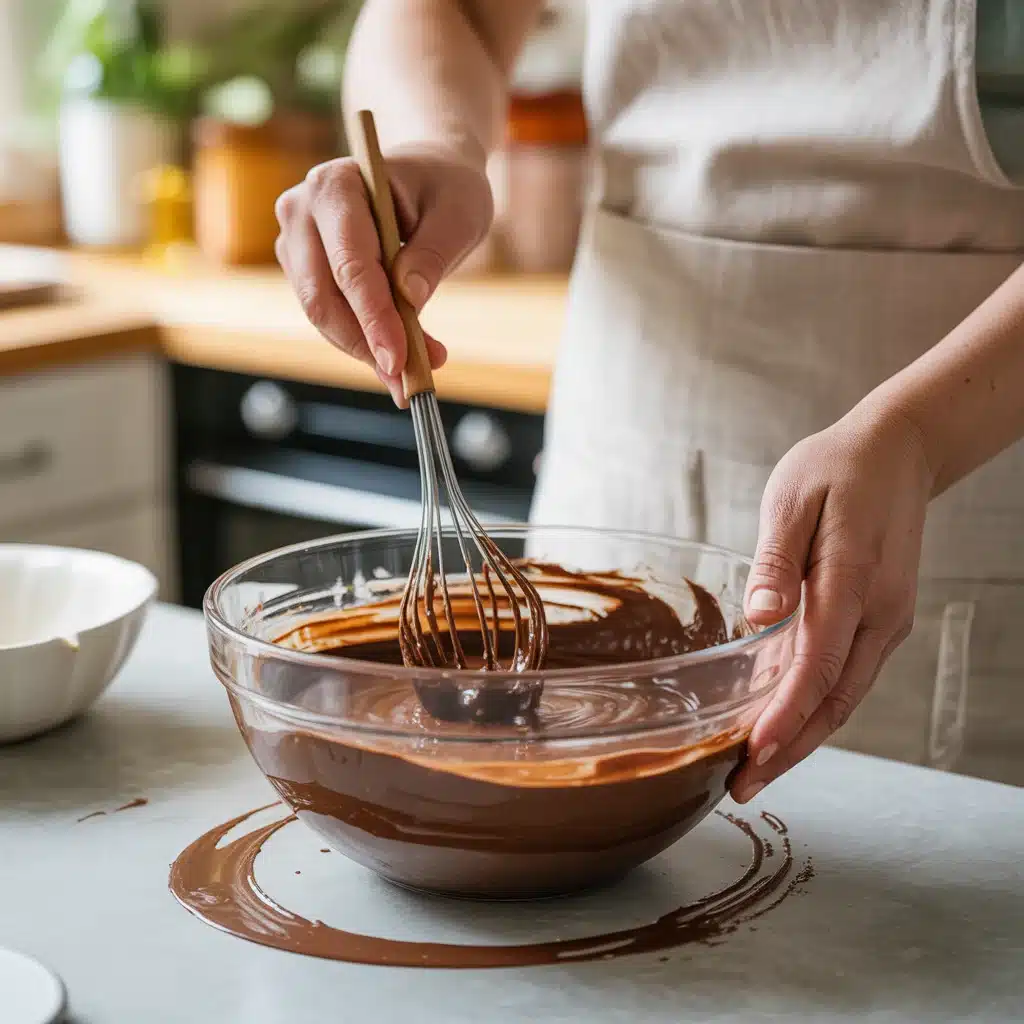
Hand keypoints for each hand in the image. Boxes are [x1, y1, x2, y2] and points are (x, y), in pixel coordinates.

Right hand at [274, 146, 492, 404]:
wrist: (430, 176)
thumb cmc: (447, 188)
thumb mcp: (458, 215)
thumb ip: (433, 254)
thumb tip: (409, 298)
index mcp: (336, 185)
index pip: (350, 265)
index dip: (374, 318)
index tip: (400, 360)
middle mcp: (302, 210)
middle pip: (323, 297)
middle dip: (366, 345)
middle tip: (409, 382)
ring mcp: (297, 241)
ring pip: (322, 314)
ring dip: (366, 350)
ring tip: (415, 372)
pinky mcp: (304, 269)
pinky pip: (329, 317)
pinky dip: (362, 342)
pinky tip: (400, 358)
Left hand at [731, 402, 933, 802]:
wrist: (897, 451)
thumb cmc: (837, 468)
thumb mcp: (795, 499)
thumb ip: (778, 559)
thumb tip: (759, 617)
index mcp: (853, 580)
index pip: (818, 666)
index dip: (785, 716)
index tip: (753, 754)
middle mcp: (878, 612)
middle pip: (834, 699)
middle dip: (790, 748)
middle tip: (743, 787)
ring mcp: (884, 619)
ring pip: (844, 695)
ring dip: (803, 736)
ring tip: (757, 770)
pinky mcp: (878, 618)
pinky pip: (846, 674)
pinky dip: (815, 707)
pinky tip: (783, 723)